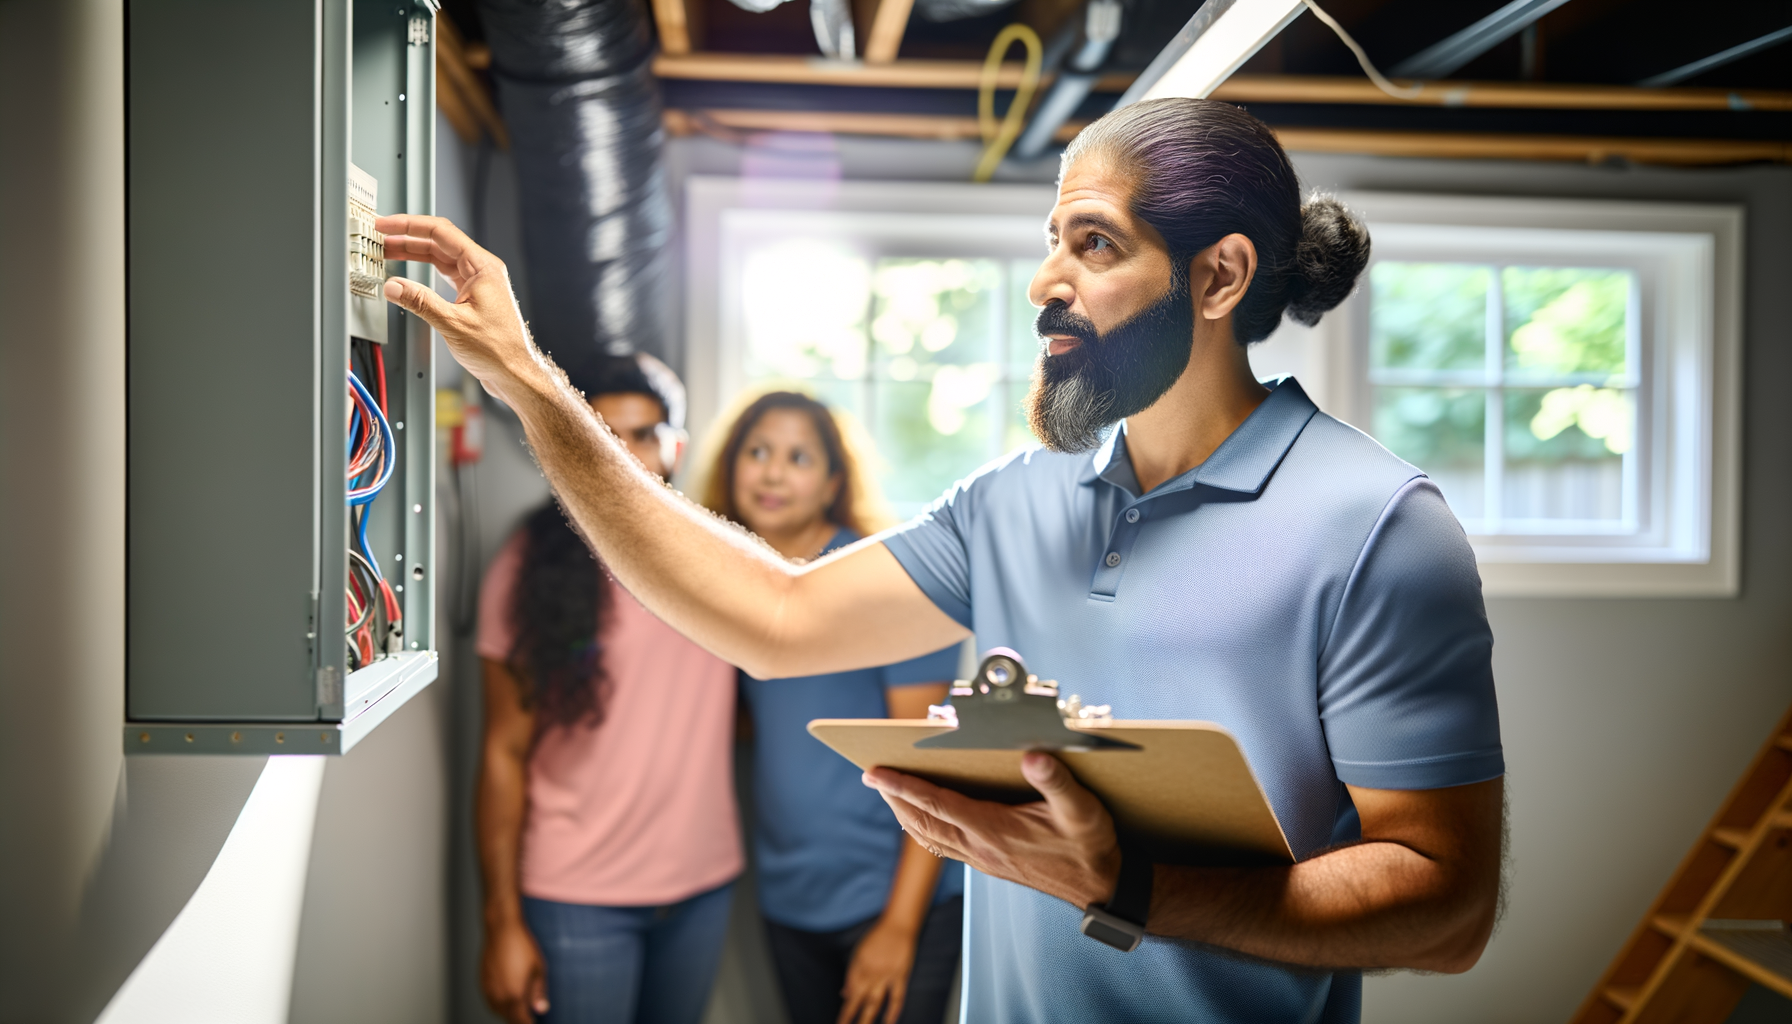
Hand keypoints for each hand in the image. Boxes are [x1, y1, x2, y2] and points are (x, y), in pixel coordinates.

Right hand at [374, 215, 546, 405]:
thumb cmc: (498, 350)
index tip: (386, 224)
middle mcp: (482, 271)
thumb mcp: (453, 323)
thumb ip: (420, 302)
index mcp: (482, 267)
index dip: (409, 225)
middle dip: (407, 238)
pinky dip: (422, 272)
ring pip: (439, 258)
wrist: (514, 373)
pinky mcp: (472, 297)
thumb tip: (394, 286)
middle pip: (438, 242)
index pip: (441, 232)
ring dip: (413, 254)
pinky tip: (407, 275)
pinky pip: (443, 275)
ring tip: (387, 253)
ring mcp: (477, 283)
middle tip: (380, 238)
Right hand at [482, 920, 549, 1023]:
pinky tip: (507, 997)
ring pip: (498, 1011)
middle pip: (509, 1018)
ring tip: (519, 1007)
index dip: (528, 1023)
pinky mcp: (482, 983)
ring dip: (509, 1012)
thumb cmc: (523, 948)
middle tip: (528, 1016)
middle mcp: (499, 996)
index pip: (521, 1021)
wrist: (501, 931)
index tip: (533, 1022)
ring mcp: (488, 990)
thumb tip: (542, 1010)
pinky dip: (499, 1004)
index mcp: (514, 995)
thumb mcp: (538, 970)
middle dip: (519, 1019)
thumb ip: (539, 993)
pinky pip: (491, 1001)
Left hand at [838, 917, 918, 1023]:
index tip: (841, 1023)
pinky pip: (897, 997)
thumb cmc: (878, 937)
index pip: (849, 993)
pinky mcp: (901, 975)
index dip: (845, 1011)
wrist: (898, 925)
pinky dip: (893, 1011)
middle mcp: (870, 973)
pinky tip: (889, 1022)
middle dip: (850, 1018)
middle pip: (858, 1000)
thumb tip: (845, 993)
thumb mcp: (859, 952)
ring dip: (868, 1018)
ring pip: (875, 1002)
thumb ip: (852, 974)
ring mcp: (886, 975)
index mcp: (858, 966)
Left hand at [863, 752, 1119, 910]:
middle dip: (895, 798)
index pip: (937, 804)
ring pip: (929, 838)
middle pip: (923, 823)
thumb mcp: (1082, 808)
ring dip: (906, 814)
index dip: (904, 787)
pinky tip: (924, 818)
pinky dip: (925, 829)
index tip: (875, 773)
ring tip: (889, 793)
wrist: (1100, 886)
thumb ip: (1056, 780)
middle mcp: (981, 847)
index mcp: (995, 830)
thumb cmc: (1091, 845)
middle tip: (872, 777)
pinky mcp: (990, 863)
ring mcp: (983, 859)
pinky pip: (944, 846)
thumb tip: (1033, 755)